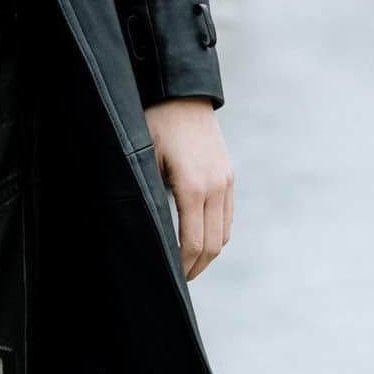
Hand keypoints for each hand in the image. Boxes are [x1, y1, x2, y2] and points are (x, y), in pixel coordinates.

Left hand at [142, 97, 232, 281]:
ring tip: (189, 264)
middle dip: (197, 266)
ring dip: (209, 253)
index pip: (194, 243)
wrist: (180, 94)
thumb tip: (149, 235)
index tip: (170, 278)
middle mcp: (216, 187)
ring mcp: (226, 181)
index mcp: (193, 187)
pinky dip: (216, 233)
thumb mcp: (144, 162)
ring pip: (224, 233)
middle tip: (179, 280)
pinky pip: (227, 215)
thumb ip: (152, 199)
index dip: (184, 266)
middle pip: (214, 245)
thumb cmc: (154, 126)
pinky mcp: (229, 175)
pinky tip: (200, 239)